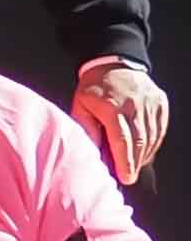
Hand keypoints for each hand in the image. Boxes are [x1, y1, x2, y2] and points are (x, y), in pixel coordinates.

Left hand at [80, 59, 167, 182]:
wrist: (113, 63)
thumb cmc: (93, 88)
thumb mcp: (80, 106)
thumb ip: (86, 128)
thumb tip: (92, 152)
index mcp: (112, 107)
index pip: (122, 140)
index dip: (125, 161)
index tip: (126, 177)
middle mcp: (134, 105)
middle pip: (139, 141)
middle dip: (135, 162)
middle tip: (130, 177)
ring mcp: (150, 103)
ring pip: (152, 136)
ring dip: (145, 154)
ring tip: (136, 166)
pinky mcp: (160, 102)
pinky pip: (160, 128)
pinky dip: (154, 142)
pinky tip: (146, 152)